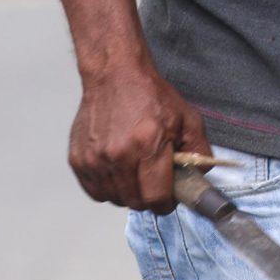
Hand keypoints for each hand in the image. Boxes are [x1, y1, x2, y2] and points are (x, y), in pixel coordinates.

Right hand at [69, 62, 209, 212]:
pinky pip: (94, 191)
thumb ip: (199, 151)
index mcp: (148, 145)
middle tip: (154, 184)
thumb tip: (202, 177)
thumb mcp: (188, 118)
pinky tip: (118, 171)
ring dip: (128, 193)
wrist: (114, 76)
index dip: (166, 203)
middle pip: (135, 202)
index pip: (156, 197)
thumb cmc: (150, 96)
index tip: (169, 198)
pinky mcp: (78, 160)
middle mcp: (118, 155)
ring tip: (136, 173)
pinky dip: (107, 188)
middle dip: (148, 199)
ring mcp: (95, 159)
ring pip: (114, 199)